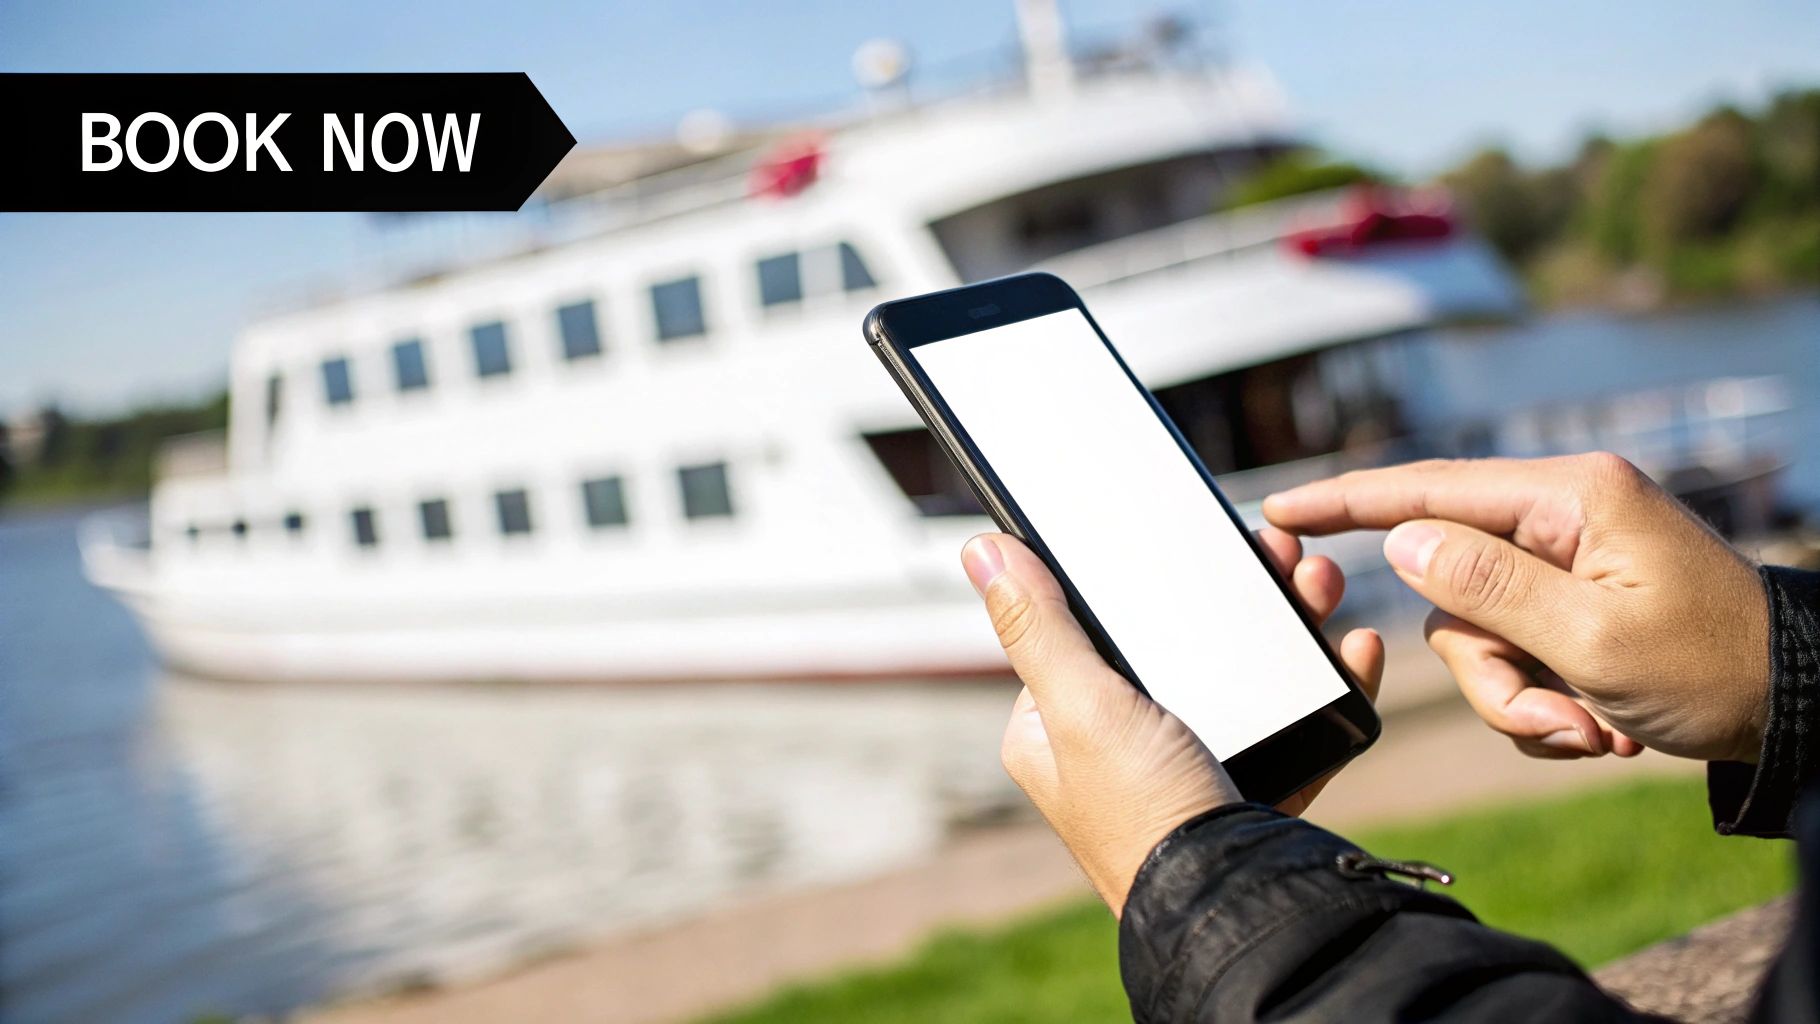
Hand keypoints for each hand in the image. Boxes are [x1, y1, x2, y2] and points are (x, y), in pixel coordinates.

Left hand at [962, 530, 1383, 914]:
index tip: (1196, 539)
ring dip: (1287, 620)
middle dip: (1235, 592)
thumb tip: (983, 551)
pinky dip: (1320, 679)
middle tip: (1281, 553)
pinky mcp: (1245, 787)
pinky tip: (1349, 649)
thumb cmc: (1145, 816)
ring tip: (1321, 586)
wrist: (1238, 906)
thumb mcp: (1083, 708)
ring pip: (1238, 670)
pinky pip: (1287, 717)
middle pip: (1176, 640)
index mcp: (1056, 730)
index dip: (1141, 577)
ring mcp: (1183, 767)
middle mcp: (1114, 748)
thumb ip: (1039, 628)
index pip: (1088, 626)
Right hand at [1264, 453, 1769, 763]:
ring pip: (1475, 640)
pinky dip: (1544, 706)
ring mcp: (1563, 568)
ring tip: (1596, 730)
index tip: (1279, 508)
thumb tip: (1402, 542)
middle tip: (1561, 723)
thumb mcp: (1593, 636)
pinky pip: (1511, 661)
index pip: (1429, 488)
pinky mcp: (1569, 609)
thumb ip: (1487, 587)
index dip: (1347, 501)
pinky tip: (1603, 724)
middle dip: (1494, 675)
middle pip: (1450, 593)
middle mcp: (1559, 522)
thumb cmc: (1713, 665)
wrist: (1796, 708)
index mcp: (1569, 499)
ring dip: (1524, 701)